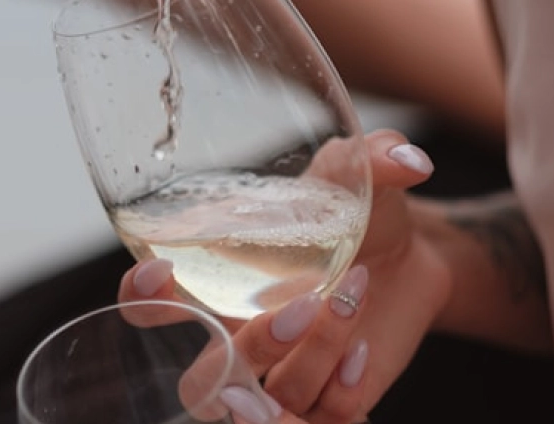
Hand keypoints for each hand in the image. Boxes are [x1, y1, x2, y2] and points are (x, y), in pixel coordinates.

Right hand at [119, 129, 448, 423]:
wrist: (411, 258)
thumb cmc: (358, 212)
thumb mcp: (358, 176)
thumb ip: (373, 156)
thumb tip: (410, 155)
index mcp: (216, 281)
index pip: (149, 306)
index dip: (141, 298)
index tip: (160, 269)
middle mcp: (237, 336)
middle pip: (202, 382)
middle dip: (248, 350)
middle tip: (300, 306)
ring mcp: (280, 372)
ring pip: (266, 402)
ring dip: (311, 358)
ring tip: (350, 300)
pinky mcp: (324, 399)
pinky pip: (320, 417)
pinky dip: (342, 389)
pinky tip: (364, 349)